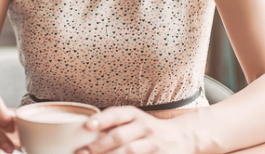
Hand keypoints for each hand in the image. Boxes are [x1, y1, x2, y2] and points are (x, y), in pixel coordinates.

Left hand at [77, 106, 196, 153]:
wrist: (183, 137)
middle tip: (80, 152)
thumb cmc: (149, 129)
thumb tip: (85, 131)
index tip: (87, 126)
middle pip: (120, 137)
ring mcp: (154, 145)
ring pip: (130, 153)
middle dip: (99, 146)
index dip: (101, 120)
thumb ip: (115, 124)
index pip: (117, 114)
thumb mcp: (135, 120)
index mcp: (136, 115)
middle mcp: (146, 128)